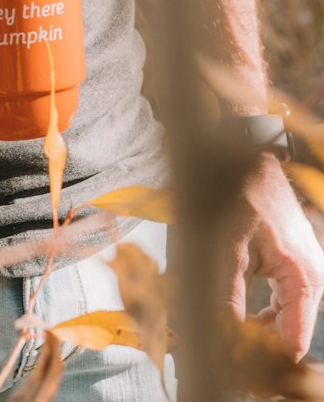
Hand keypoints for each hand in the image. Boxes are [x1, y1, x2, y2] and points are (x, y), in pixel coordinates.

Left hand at [224, 155, 323, 359]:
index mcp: (304, 278)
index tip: (240, 378)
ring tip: (229, 344)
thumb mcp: (224, 248)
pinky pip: (282, 304)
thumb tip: (218, 340)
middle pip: (290, 335)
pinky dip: (262, 315)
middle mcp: (312, 277)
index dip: (265, 366)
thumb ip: (225, 298)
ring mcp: (304, 270)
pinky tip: (239, 320)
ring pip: (286, 321)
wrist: (243, 152)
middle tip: (227, 360)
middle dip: (261, 351)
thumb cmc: (237, 192)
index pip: (292, 343)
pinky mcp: (291, 264)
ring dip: (259, 334)